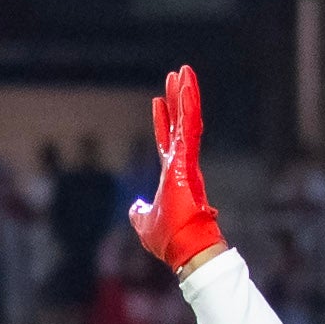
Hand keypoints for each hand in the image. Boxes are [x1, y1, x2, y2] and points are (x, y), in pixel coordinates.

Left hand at [127, 65, 227, 276]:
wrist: (185, 251)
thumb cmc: (169, 240)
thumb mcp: (144, 223)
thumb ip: (139, 212)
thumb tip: (135, 207)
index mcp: (173, 176)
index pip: (166, 141)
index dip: (162, 121)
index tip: (158, 101)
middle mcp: (182, 165)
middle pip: (179, 124)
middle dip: (177, 99)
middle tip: (177, 74)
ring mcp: (187, 163)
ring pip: (187, 122)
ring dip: (186, 96)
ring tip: (184, 72)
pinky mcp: (188, 163)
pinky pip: (189, 130)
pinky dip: (188, 109)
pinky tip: (187, 89)